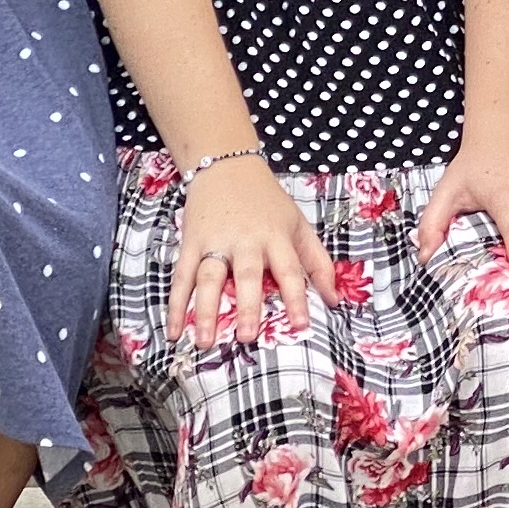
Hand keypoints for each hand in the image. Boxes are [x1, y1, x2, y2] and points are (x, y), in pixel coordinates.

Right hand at [171, 155, 322, 346]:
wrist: (227, 167)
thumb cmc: (267, 202)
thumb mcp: (298, 224)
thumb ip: (317, 262)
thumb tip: (334, 300)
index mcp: (276, 236)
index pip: (289, 270)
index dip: (296, 298)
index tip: (301, 326)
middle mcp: (245, 241)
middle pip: (246, 275)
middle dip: (247, 306)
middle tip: (246, 336)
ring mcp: (215, 242)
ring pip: (209, 278)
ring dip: (205, 311)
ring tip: (204, 341)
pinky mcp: (190, 243)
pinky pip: (181, 278)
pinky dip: (175, 305)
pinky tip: (173, 331)